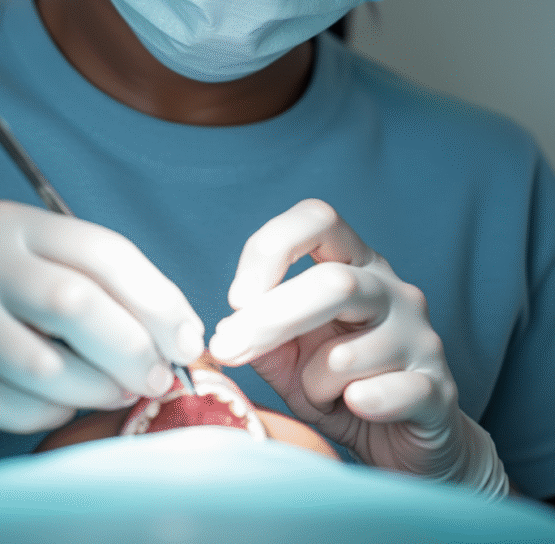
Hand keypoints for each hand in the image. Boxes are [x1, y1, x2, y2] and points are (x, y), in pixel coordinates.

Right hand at [0, 200, 203, 458]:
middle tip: (162, 376)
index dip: (158, 298)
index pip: (103, 251)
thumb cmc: (4, 306)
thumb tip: (182, 334)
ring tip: (120, 390)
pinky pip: (18, 407)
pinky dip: (56, 410)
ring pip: (48, 366)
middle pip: (76, 304)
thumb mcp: (45, 271)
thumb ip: (107, 288)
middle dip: (134, 347)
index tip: (188, 338)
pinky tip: (63, 400)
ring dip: (100, 387)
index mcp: (12, 223)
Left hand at [209, 199, 507, 495]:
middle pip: (334, 282)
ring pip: (348, 353)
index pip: (318, 218)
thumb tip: (225, 331)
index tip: (235, 299)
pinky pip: (390, 392)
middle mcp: (392, 290)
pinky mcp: (439, 389)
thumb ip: (260, 337)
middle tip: (227, 349)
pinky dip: (361, 404)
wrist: (406, 447)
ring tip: (322, 396)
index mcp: (356, 265)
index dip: (271, 248)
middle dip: (270, 318)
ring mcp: (421, 337)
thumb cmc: (338, 390)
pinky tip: (358, 407)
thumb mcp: (289, 359)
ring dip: (315, 382)